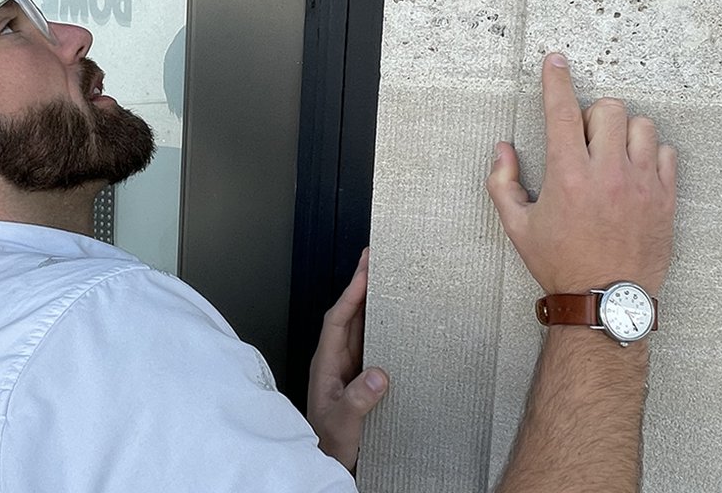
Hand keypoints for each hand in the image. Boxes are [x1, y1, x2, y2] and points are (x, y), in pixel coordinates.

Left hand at [307, 248, 388, 471]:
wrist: (330, 464)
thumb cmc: (329, 445)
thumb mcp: (343, 425)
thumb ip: (358, 401)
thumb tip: (378, 375)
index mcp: (326, 365)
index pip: (337, 320)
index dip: (351, 294)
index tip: (365, 271)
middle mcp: (336, 361)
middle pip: (348, 315)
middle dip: (361, 285)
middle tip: (375, 257)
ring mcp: (348, 368)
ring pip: (360, 326)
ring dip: (371, 301)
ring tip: (386, 275)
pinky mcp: (361, 377)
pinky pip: (371, 343)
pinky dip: (381, 324)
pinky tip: (395, 316)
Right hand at [485, 53, 676, 293]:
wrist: (604, 301)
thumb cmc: (559, 263)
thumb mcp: (517, 227)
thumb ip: (503, 183)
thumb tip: (503, 149)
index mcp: (568, 176)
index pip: (563, 112)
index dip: (556, 80)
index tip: (555, 61)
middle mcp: (608, 174)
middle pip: (609, 109)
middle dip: (594, 116)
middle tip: (586, 141)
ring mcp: (642, 184)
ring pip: (642, 125)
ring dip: (624, 132)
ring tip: (613, 155)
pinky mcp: (665, 198)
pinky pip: (666, 153)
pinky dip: (650, 154)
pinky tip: (635, 172)